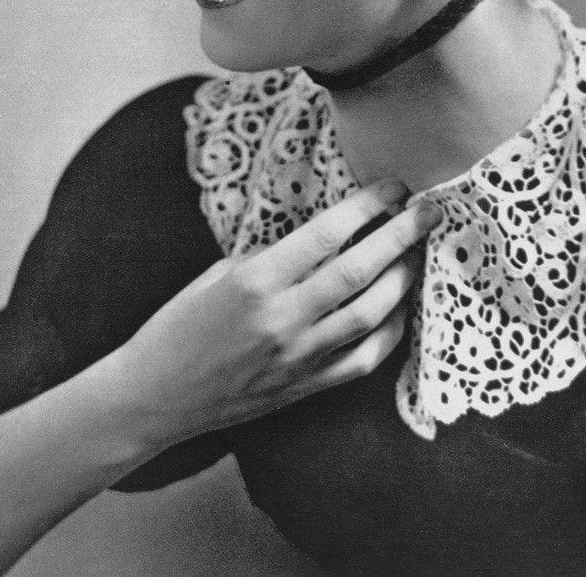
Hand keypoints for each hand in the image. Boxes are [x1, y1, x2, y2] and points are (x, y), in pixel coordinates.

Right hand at [106, 180, 441, 453]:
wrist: (155, 397)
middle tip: (430, 211)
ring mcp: (297, 356)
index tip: (394, 187)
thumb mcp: (219, 273)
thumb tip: (324, 235)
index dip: (367, 206)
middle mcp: (282, 318)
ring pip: (370, 315)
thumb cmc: (180, 325)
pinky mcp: (305, 386)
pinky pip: (362, 359)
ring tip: (418, 254)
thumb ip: (273, 256)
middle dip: (402, 235)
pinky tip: (399, 308)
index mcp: (255, 280)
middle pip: (359, 270)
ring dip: (402, 280)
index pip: (326, 233)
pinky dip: (389, 332)